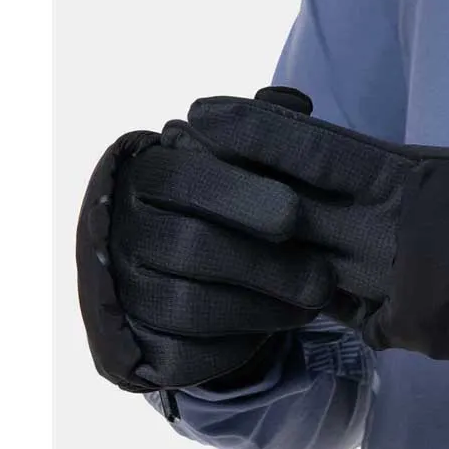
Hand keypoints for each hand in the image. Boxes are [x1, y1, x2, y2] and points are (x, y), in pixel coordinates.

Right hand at [75, 88, 336, 391]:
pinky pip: (189, 346)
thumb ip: (263, 133)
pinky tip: (286, 321)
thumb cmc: (225, 204)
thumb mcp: (241, 163)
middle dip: (265, 263)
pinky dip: (244, 335)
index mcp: (148, 175)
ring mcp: (129, 287)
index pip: (184, 179)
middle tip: (321, 276)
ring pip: (192, 303)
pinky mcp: (144, 337)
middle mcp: (126, 229)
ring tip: (315, 298)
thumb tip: (293, 101)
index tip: (294, 215)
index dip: (240, 196)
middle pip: (191, 247)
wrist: (185, 270)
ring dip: (263, 305)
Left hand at [150, 0, 448, 394]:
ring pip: (300, 272)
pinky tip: (270, 289)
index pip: (314, 152)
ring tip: (206, 230)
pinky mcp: (417, 338)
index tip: (200, 115)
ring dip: (253, 249)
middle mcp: (396, 241)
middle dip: (230, 189)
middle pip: (288, 212)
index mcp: (420, 181)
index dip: (253, 132)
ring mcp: (402, 296)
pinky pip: (339, 317)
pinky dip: (301, 300)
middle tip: (179, 167)